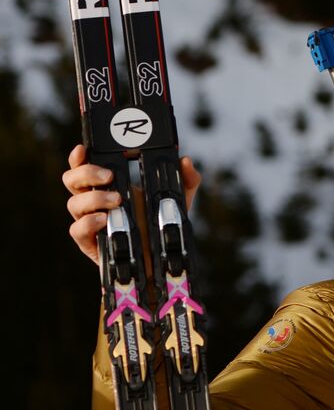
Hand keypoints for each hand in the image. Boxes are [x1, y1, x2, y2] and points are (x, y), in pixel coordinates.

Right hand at [62, 144, 200, 266]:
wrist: (158, 260)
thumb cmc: (159, 225)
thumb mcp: (177, 200)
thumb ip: (185, 179)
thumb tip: (186, 161)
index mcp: (107, 186)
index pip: (83, 167)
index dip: (78, 157)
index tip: (84, 149)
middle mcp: (93, 202)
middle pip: (72, 181)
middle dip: (86, 173)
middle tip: (110, 176)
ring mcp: (89, 222)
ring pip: (74, 204)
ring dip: (94, 198)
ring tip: (117, 201)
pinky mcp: (90, 243)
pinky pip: (77, 230)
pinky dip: (89, 223)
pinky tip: (105, 220)